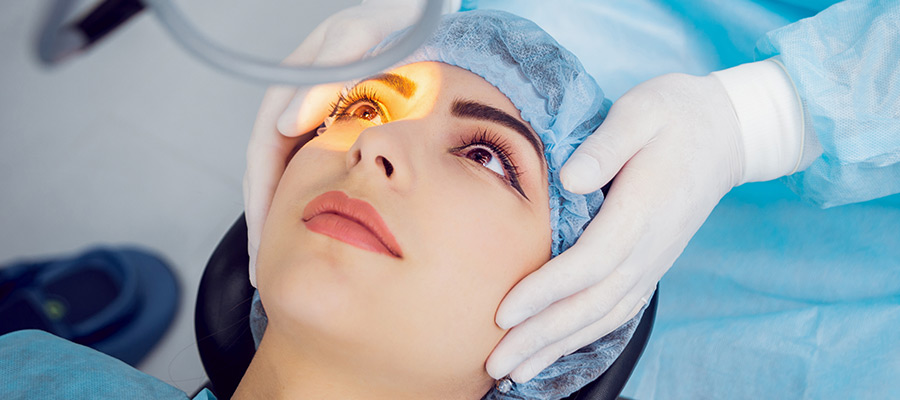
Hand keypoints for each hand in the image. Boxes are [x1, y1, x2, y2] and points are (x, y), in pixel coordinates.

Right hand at [244, 0, 425, 285]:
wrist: (417, 10)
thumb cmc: (396, 19)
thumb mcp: (363, 34)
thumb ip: (330, 69)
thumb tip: (287, 124)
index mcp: (295, 80)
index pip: (267, 147)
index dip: (264, 195)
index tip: (266, 238)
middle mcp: (295, 97)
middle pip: (265, 167)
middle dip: (263, 220)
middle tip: (259, 270)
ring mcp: (310, 110)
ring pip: (282, 172)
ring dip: (276, 217)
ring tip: (269, 265)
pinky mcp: (328, 121)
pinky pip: (304, 166)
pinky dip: (300, 201)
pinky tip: (303, 231)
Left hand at [486, 62, 804, 381]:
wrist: (729, 132)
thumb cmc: (677, 115)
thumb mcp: (642, 111)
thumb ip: (607, 145)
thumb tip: (569, 178)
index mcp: (643, 210)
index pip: (590, 263)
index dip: (546, 291)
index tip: (504, 311)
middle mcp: (650, 247)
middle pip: (591, 304)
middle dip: (540, 336)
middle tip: (495, 363)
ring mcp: (653, 260)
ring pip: (603, 316)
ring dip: (558, 346)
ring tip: (516, 371)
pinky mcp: (651, 263)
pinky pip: (617, 310)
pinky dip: (584, 335)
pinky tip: (556, 348)